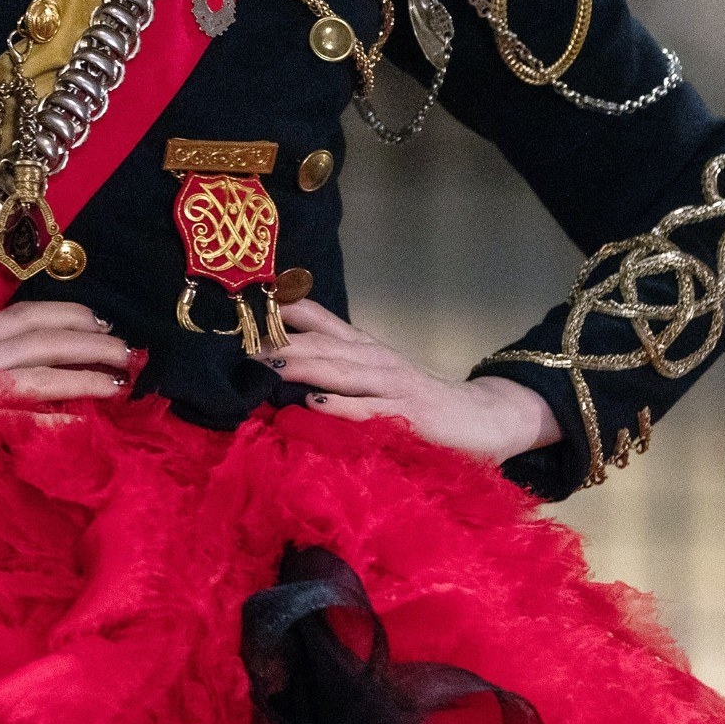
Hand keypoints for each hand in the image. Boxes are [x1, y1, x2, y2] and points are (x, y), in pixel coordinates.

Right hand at [0, 302, 136, 467]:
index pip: (19, 320)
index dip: (61, 317)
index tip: (94, 319)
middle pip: (43, 335)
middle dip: (89, 337)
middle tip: (126, 343)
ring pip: (45, 365)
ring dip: (90, 367)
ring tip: (125, 372)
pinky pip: (24, 410)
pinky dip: (62, 412)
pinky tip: (92, 419)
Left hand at [266, 299, 561, 464]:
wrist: (486, 417)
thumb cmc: (421, 402)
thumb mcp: (377, 378)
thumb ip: (337, 373)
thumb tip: (280, 368)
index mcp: (364, 349)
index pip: (320, 320)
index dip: (283, 311)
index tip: (243, 306)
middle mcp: (376, 360)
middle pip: (322, 344)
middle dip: (280, 341)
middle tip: (238, 341)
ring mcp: (394, 385)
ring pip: (342, 370)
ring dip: (304, 365)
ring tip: (268, 363)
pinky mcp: (410, 415)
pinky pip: (370, 410)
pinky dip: (342, 406)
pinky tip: (316, 404)